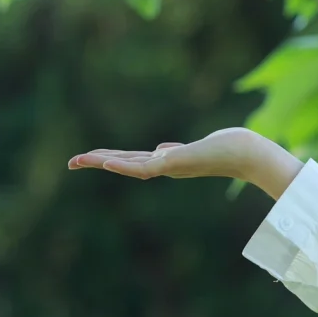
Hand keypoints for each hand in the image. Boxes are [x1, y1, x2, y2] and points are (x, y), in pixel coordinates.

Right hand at [68, 127, 301, 196]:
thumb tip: (161, 149)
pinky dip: (124, 166)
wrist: (246, 153)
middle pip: (124, 164)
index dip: (110, 159)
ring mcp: (168, 167)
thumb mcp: (193, 149)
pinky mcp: (174, 164)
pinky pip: (144, 168)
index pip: (131, 160)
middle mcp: (164, 167)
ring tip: (78, 160)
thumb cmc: (225, 149)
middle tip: (71, 163)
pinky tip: (105, 163)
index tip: (91, 159)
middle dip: (97, 162)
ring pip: (129, 166)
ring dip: (102, 162)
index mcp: (165, 163)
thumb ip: (174, 152)